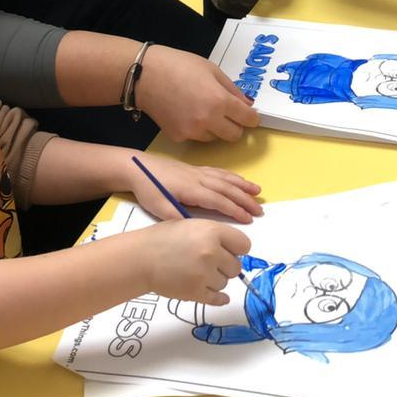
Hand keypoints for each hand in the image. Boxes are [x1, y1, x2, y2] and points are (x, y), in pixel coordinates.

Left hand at [128, 152, 262, 222]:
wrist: (137, 166)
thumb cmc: (148, 189)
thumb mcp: (158, 208)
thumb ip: (176, 218)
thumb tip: (194, 230)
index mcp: (191, 189)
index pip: (218, 200)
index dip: (235, 210)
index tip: (248, 219)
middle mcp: (199, 178)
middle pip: (227, 188)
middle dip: (245, 199)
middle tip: (260, 210)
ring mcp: (198, 172)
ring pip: (225, 178)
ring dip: (242, 185)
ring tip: (258, 192)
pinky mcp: (195, 169)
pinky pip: (218, 172)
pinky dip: (231, 176)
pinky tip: (238, 180)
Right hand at [136, 44, 259, 142]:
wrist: (145, 75)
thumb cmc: (179, 65)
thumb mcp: (212, 70)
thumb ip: (232, 90)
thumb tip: (247, 105)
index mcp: (220, 102)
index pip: (248, 119)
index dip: (252, 117)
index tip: (250, 115)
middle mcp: (208, 121)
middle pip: (234, 135)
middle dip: (236, 125)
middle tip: (228, 114)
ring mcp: (192, 132)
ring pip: (215, 138)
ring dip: (216, 128)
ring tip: (202, 110)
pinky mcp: (178, 137)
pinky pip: (196, 137)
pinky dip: (197, 129)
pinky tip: (186, 113)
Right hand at [137, 218, 251, 304]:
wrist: (140, 258)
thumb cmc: (163, 238)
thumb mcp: (192, 225)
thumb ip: (214, 235)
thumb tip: (235, 251)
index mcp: (212, 231)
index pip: (244, 245)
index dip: (236, 249)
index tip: (228, 252)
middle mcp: (212, 252)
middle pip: (236, 266)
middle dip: (225, 266)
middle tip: (209, 264)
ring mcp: (204, 274)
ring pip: (225, 283)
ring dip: (215, 280)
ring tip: (196, 273)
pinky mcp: (196, 292)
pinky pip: (218, 298)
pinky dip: (218, 298)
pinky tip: (218, 296)